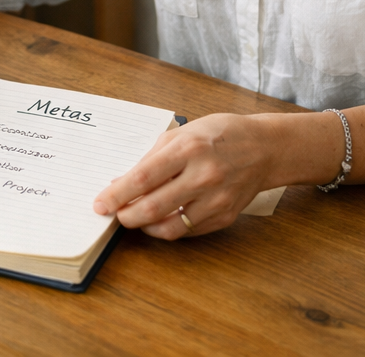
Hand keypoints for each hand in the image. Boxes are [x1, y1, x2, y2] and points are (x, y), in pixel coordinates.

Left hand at [92, 113, 274, 238]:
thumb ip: (154, 157)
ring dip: (145, 226)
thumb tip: (124, 181)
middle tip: (114, 214)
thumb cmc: (221, 134)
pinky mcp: (225, 216)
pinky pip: (188, 231)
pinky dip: (168, 228)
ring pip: (170, 227)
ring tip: (135, 218)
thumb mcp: (184, 133)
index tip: (100, 203)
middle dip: (127, 215)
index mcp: (189, 149)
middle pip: (154, 207)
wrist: (264, 148)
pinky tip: (159, 220)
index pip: (144, 177)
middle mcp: (203, 176)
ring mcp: (216, 200)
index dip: (118, 194)